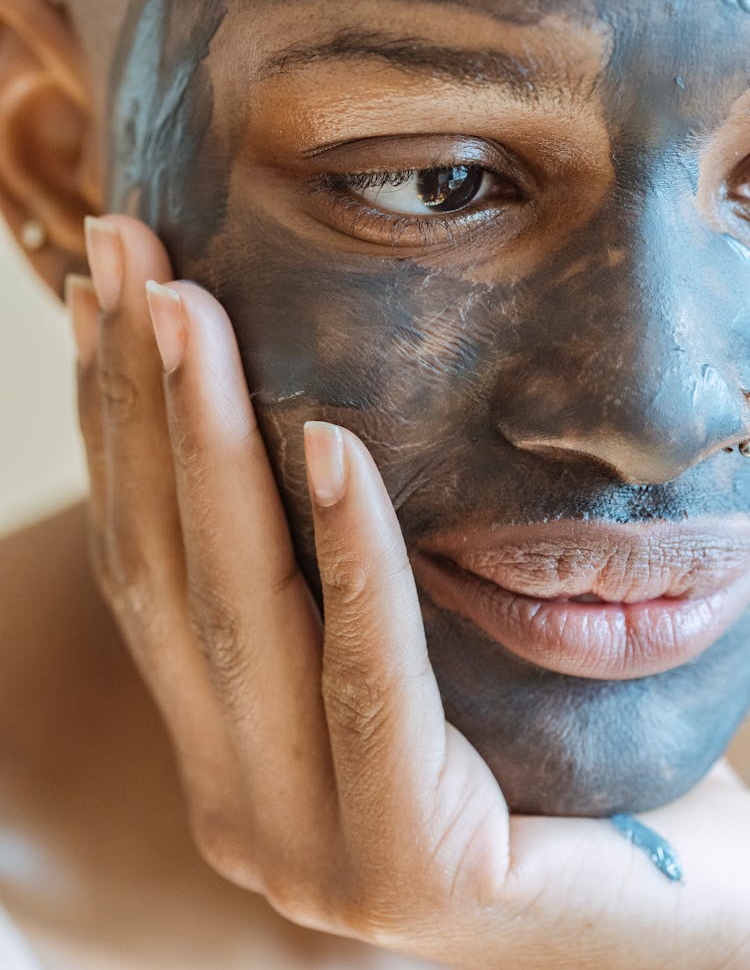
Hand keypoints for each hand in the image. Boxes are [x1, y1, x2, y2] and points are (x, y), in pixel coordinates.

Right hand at [66, 213, 749, 969]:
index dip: (111, 424)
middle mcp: (243, 805)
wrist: (671, 892)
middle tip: (127, 255)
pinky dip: (350, 555)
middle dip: (136, 401)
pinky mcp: (409, 872)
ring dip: (209, 445)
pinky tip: (334, 444)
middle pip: (169, 572)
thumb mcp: (408, 639)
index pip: (147, 564)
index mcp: (230, 749)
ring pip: (242, 617)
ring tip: (189, 312)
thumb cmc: (544, 742)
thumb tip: (293, 409)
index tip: (106, 295)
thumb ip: (327, 575)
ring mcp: (311, 855)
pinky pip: (369, 679)